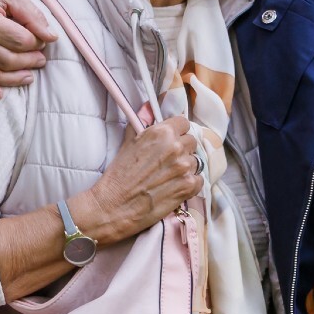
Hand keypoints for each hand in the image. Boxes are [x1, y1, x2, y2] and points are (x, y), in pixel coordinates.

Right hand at [71, 116, 200, 244]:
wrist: (114, 205)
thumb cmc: (118, 175)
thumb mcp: (128, 142)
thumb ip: (142, 123)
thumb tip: (148, 107)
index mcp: (161, 132)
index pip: (184, 123)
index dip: (177, 132)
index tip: (172, 140)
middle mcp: (176, 147)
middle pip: (191, 141)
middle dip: (182, 149)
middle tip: (168, 161)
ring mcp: (184, 167)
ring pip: (196, 162)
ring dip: (186, 168)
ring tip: (169, 177)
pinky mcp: (188, 187)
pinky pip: (199, 180)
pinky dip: (190, 184)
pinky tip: (175, 187)